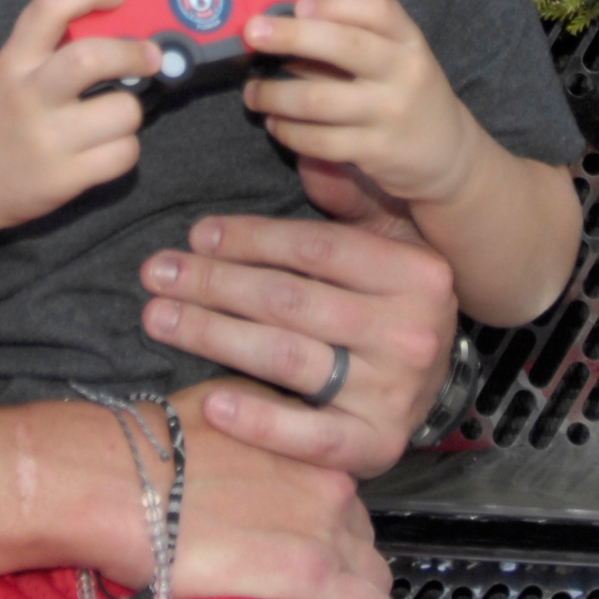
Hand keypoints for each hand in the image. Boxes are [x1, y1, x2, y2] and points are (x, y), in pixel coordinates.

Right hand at [0, 0, 151, 239]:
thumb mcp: (6, 76)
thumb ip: (49, 54)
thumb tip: (118, 30)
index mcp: (12, 62)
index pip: (50, 7)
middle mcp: (28, 96)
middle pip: (92, 58)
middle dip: (135, 53)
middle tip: (150, 57)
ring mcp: (46, 139)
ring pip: (124, 111)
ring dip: (130, 112)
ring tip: (112, 118)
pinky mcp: (64, 178)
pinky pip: (124, 154)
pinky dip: (124, 149)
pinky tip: (105, 149)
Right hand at [117, 397, 394, 598]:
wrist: (112, 484)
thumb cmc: (140, 455)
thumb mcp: (208, 413)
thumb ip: (246, 435)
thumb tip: (242, 458)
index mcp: (302, 446)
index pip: (340, 499)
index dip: (321, 530)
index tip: (297, 550)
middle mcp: (328, 483)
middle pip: (360, 539)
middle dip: (339, 567)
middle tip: (295, 594)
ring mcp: (328, 530)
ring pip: (373, 578)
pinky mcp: (317, 578)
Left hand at [138, 207, 457, 477]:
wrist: (444, 383)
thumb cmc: (394, 301)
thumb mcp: (389, 240)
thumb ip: (350, 200)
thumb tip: (310, 155)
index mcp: (414, 273)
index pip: (315, 249)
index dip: (249, 239)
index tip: (194, 235)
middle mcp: (409, 332)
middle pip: (290, 300)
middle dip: (212, 282)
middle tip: (155, 272)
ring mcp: (395, 392)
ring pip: (287, 356)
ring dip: (212, 334)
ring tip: (156, 317)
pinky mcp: (378, 444)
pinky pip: (313, 436)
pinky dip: (262, 421)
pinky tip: (213, 402)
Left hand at [240, 0, 483, 209]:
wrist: (448, 154)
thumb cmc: (403, 92)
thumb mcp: (394, 58)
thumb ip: (349, 39)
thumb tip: (278, 27)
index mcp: (408, 40)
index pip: (378, 8)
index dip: (335, 2)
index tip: (298, 4)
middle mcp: (405, 72)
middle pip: (344, 46)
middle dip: (290, 36)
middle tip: (251, 33)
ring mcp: (391, 114)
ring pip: (318, 100)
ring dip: (274, 94)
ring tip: (252, 93)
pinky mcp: (377, 152)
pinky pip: (320, 141)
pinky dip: (288, 131)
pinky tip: (275, 123)